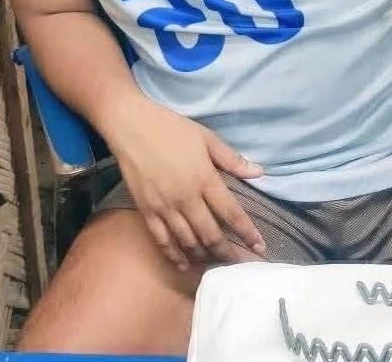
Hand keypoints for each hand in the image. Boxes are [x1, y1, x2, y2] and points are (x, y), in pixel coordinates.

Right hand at [109, 97, 265, 269]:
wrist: (132, 126)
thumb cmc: (172, 128)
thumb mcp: (207, 138)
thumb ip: (232, 159)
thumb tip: (259, 173)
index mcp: (205, 179)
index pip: (231, 213)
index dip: (247, 233)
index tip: (260, 247)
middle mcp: (187, 199)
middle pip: (211, 235)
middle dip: (228, 253)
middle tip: (240, 264)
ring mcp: (165, 208)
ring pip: (188, 242)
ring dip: (204, 257)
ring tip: (217, 265)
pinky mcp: (147, 211)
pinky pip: (162, 240)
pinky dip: (174, 256)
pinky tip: (184, 265)